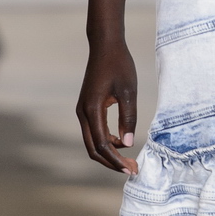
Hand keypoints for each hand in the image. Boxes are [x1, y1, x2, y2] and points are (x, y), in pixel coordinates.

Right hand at [77, 41, 138, 174]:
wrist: (105, 46)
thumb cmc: (119, 65)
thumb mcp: (129, 91)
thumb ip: (128, 118)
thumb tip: (128, 143)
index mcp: (92, 109)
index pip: (103, 145)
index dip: (116, 160)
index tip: (131, 170)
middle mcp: (83, 113)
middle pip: (93, 149)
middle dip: (112, 162)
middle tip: (131, 169)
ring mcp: (83, 110)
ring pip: (92, 142)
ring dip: (109, 153)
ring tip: (129, 159)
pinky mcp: (87, 108)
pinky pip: (94, 132)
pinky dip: (106, 142)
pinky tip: (122, 141)